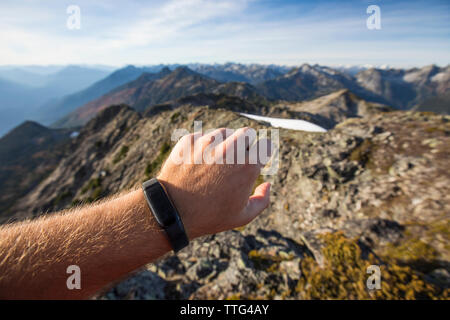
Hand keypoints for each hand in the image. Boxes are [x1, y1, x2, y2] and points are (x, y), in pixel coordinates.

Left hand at [157, 127, 271, 239]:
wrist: (171, 212)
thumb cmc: (209, 216)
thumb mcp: (242, 216)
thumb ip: (262, 200)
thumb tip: (267, 184)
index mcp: (246, 166)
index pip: (266, 144)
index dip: (264, 152)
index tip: (257, 158)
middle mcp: (229, 150)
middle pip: (247, 132)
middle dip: (247, 143)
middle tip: (239, 157)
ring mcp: (207, 143)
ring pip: (224, 132)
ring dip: (225, 143)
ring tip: (217, 161)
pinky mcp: (188, 141)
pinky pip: (202, 136)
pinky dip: (203, 145)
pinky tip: (200, 162)